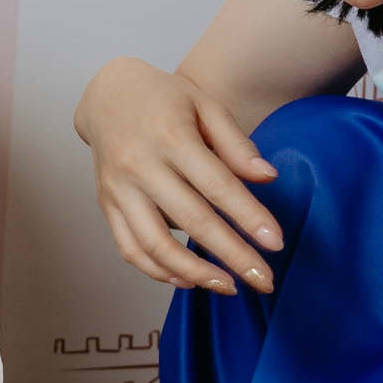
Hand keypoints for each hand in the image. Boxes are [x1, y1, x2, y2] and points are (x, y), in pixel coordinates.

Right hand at [74, 57, 281, 293]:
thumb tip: (268, 178)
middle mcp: (139, 165)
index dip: (249, 218)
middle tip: (264, 280)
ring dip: (195, 273)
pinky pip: (130, 249)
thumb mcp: (205, 105)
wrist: (106, 95)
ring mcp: (118, 189)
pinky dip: (158, 271)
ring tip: (228, 286)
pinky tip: (188, 280)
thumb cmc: (163, 98)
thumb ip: (236, 144)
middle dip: (232, 255)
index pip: (217, 185)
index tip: (276, 244)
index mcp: (170, 136)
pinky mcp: (106, 205)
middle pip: (192, 221)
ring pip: (155, 245)